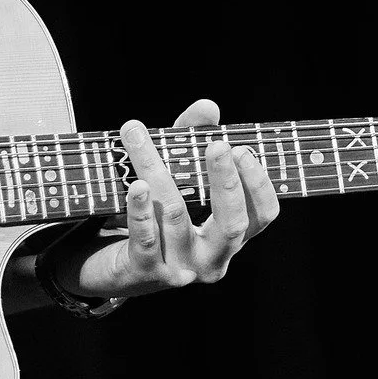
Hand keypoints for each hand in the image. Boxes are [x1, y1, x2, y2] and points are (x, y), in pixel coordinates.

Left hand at [61, 98, 278, 298]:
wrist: (115, 268)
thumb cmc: (155, 220)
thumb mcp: (176, 177)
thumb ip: (192, 140)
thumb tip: (208, 107)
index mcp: (229, 238)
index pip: (262, 215)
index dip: (258, 185)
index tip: (243, 148)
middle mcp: (212, 259)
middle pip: (232, 224)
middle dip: (226, 183)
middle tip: (217, 146)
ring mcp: (181, 270)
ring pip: (175, 216)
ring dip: (156, 170)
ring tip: (138, 136)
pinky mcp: (146, 272)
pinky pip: (146, 238)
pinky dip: (140, 210)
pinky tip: (136, 185)